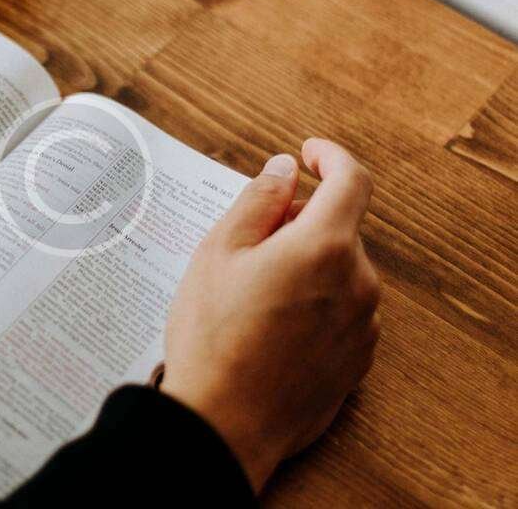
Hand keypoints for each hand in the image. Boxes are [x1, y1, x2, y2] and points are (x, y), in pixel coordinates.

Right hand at [161, 138, 380, 493]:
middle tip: (248, 242)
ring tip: (253, 293)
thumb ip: (258, 201)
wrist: (224, 423)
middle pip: (338, 227)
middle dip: (300, 220)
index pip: (351, 179)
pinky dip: (316, 300)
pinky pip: (343, 308)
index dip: (330, 157)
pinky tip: (272, 324)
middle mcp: (357, 282)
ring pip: (339, 269)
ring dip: (307, 262)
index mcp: (324, 246)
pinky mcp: (358, 359)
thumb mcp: (218, 253)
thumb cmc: (213, 336)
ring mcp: (363, 324)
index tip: (309, 154)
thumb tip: (284, 169)